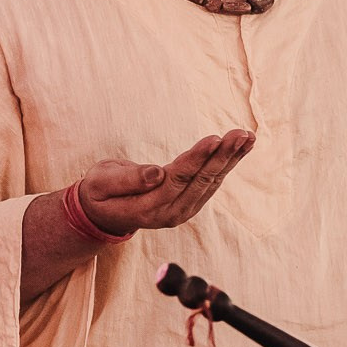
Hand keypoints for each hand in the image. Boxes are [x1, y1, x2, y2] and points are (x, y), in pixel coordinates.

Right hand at [77, 131, 253, 235]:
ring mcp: (182, 211)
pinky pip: (212, 182)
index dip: (196, 159)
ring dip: (231, 158)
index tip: (214, 139)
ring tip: (247, 136)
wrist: (103, 213)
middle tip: (241, 133)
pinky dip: (228, 163)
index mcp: (146, 208)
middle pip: (200, 181)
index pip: (177, 180)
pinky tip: (242, 147)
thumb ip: (127, 180)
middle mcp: (170, 213)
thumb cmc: (99, 191)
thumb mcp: (100, 183)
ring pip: (211, 182)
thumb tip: (157, 173)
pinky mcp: (190, 204)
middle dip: (222, 156)